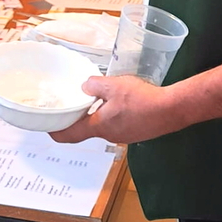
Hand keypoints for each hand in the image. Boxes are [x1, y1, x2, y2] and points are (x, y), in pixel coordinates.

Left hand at [49, 74, 182, 144]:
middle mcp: (109, 135)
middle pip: (87, 130)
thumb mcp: (113, 85)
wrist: (172, 109)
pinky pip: (118, 125)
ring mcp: (124, 136)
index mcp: (99, 126)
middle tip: (73, 105)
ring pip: (103, 126)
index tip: (48, 128)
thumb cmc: (141, 99)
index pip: (70, 135)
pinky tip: (120, 103)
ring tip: (97, 99)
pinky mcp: (136, 133)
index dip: (56, 132)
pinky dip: (112, 115)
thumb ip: (94, 85)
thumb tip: (85, 87)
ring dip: (98, 115)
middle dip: (79, 119)